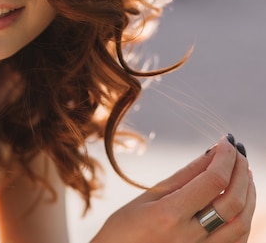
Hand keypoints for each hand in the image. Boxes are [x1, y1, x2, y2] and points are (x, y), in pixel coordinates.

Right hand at [92, 135, 255, 242]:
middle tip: (238, 152)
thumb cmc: (125, 229)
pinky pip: (238, 241)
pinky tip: (239, 201)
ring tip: (243, 173)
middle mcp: (189, 237)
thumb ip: (184, 177)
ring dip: (248, 194)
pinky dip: (244, 217)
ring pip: (242, 223)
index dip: (225, 157)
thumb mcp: (148, 197)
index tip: (227, 141)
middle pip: (233, 201)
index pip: (212, 181)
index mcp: (169, 215)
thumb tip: (211, 153)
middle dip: (240, 171)